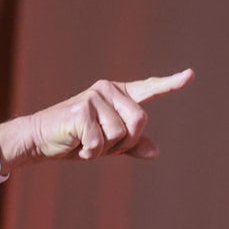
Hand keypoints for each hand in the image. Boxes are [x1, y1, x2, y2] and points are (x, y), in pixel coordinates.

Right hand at [0, 69, 193, 173]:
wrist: (38, 140)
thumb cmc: (72, 140)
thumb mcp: (106, 143)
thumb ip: (131, 145)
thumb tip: (155, 152)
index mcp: (116, 94)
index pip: (149, 89)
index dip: (171, 84)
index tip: (190, 76)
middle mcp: (107, 90)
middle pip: (140, 121)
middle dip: (124, 142)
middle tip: (101, 144)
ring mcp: (94, 98)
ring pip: (120, 134)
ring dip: (104, 149)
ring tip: (85, 143)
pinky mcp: (81, 111)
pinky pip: (100, 141)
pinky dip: (90, 151)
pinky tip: (76, 145)